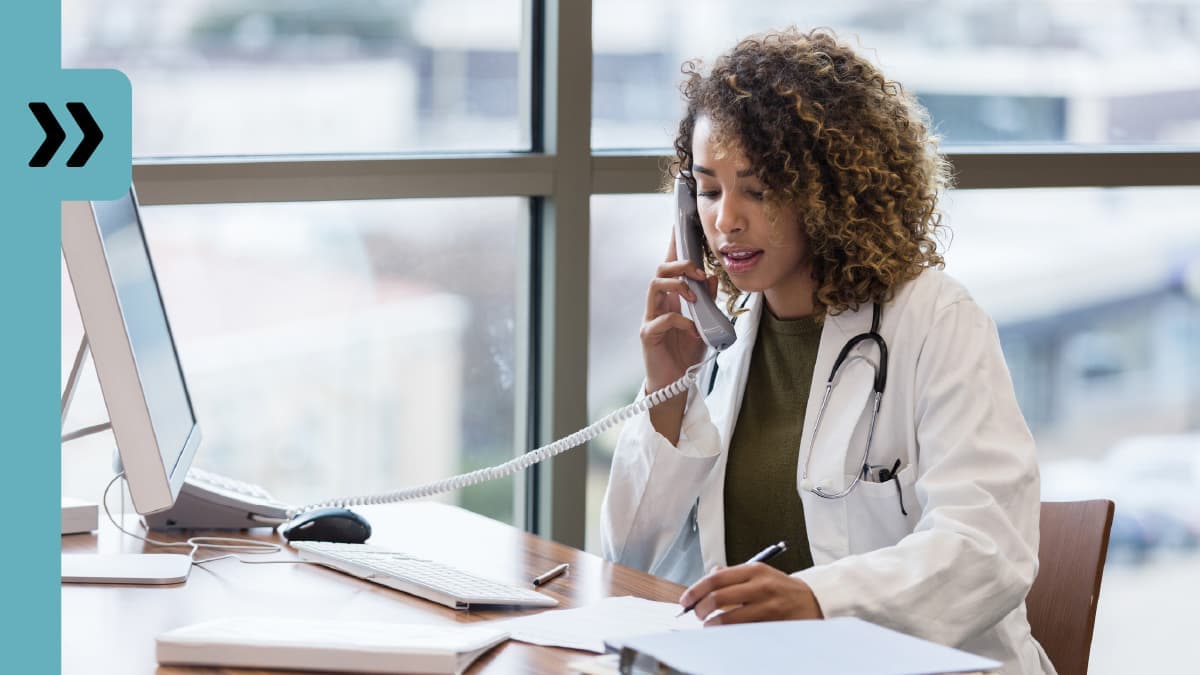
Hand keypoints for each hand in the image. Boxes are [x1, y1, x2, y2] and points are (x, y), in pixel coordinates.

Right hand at [641, 229, 718, 392]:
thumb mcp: (705, 325)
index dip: (674, 245)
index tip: (679, 225)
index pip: (670, 266)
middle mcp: (658, 305)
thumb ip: (708, 302)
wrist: (675, 386)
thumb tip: (713, 277)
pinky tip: (694, 331)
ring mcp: (651, 318)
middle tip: (700, 272)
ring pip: (654, 286)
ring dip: (678, 285)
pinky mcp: (648, 335)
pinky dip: (682, 321)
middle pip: (660, 270)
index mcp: (671, 299)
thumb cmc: (686, 355)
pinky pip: (662, 319)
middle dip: (681, 265)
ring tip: (695, 296)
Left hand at [679, 563, 823, 626]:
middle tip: (697, 615)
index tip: (686, 601)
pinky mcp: (773, 624)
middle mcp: (761, 586)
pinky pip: (744, 631)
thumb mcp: (759, 573)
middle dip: (701, 610)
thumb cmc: (781, 588)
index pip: (716, 579)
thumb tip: (708, 578)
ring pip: (730, 618)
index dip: (696, 591)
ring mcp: (768, 606)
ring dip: (713, 625)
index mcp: (754, 570)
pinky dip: (730, 633)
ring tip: (709, 626)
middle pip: (719, 598)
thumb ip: (733, 575)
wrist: (814, 601)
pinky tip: (726, 633)